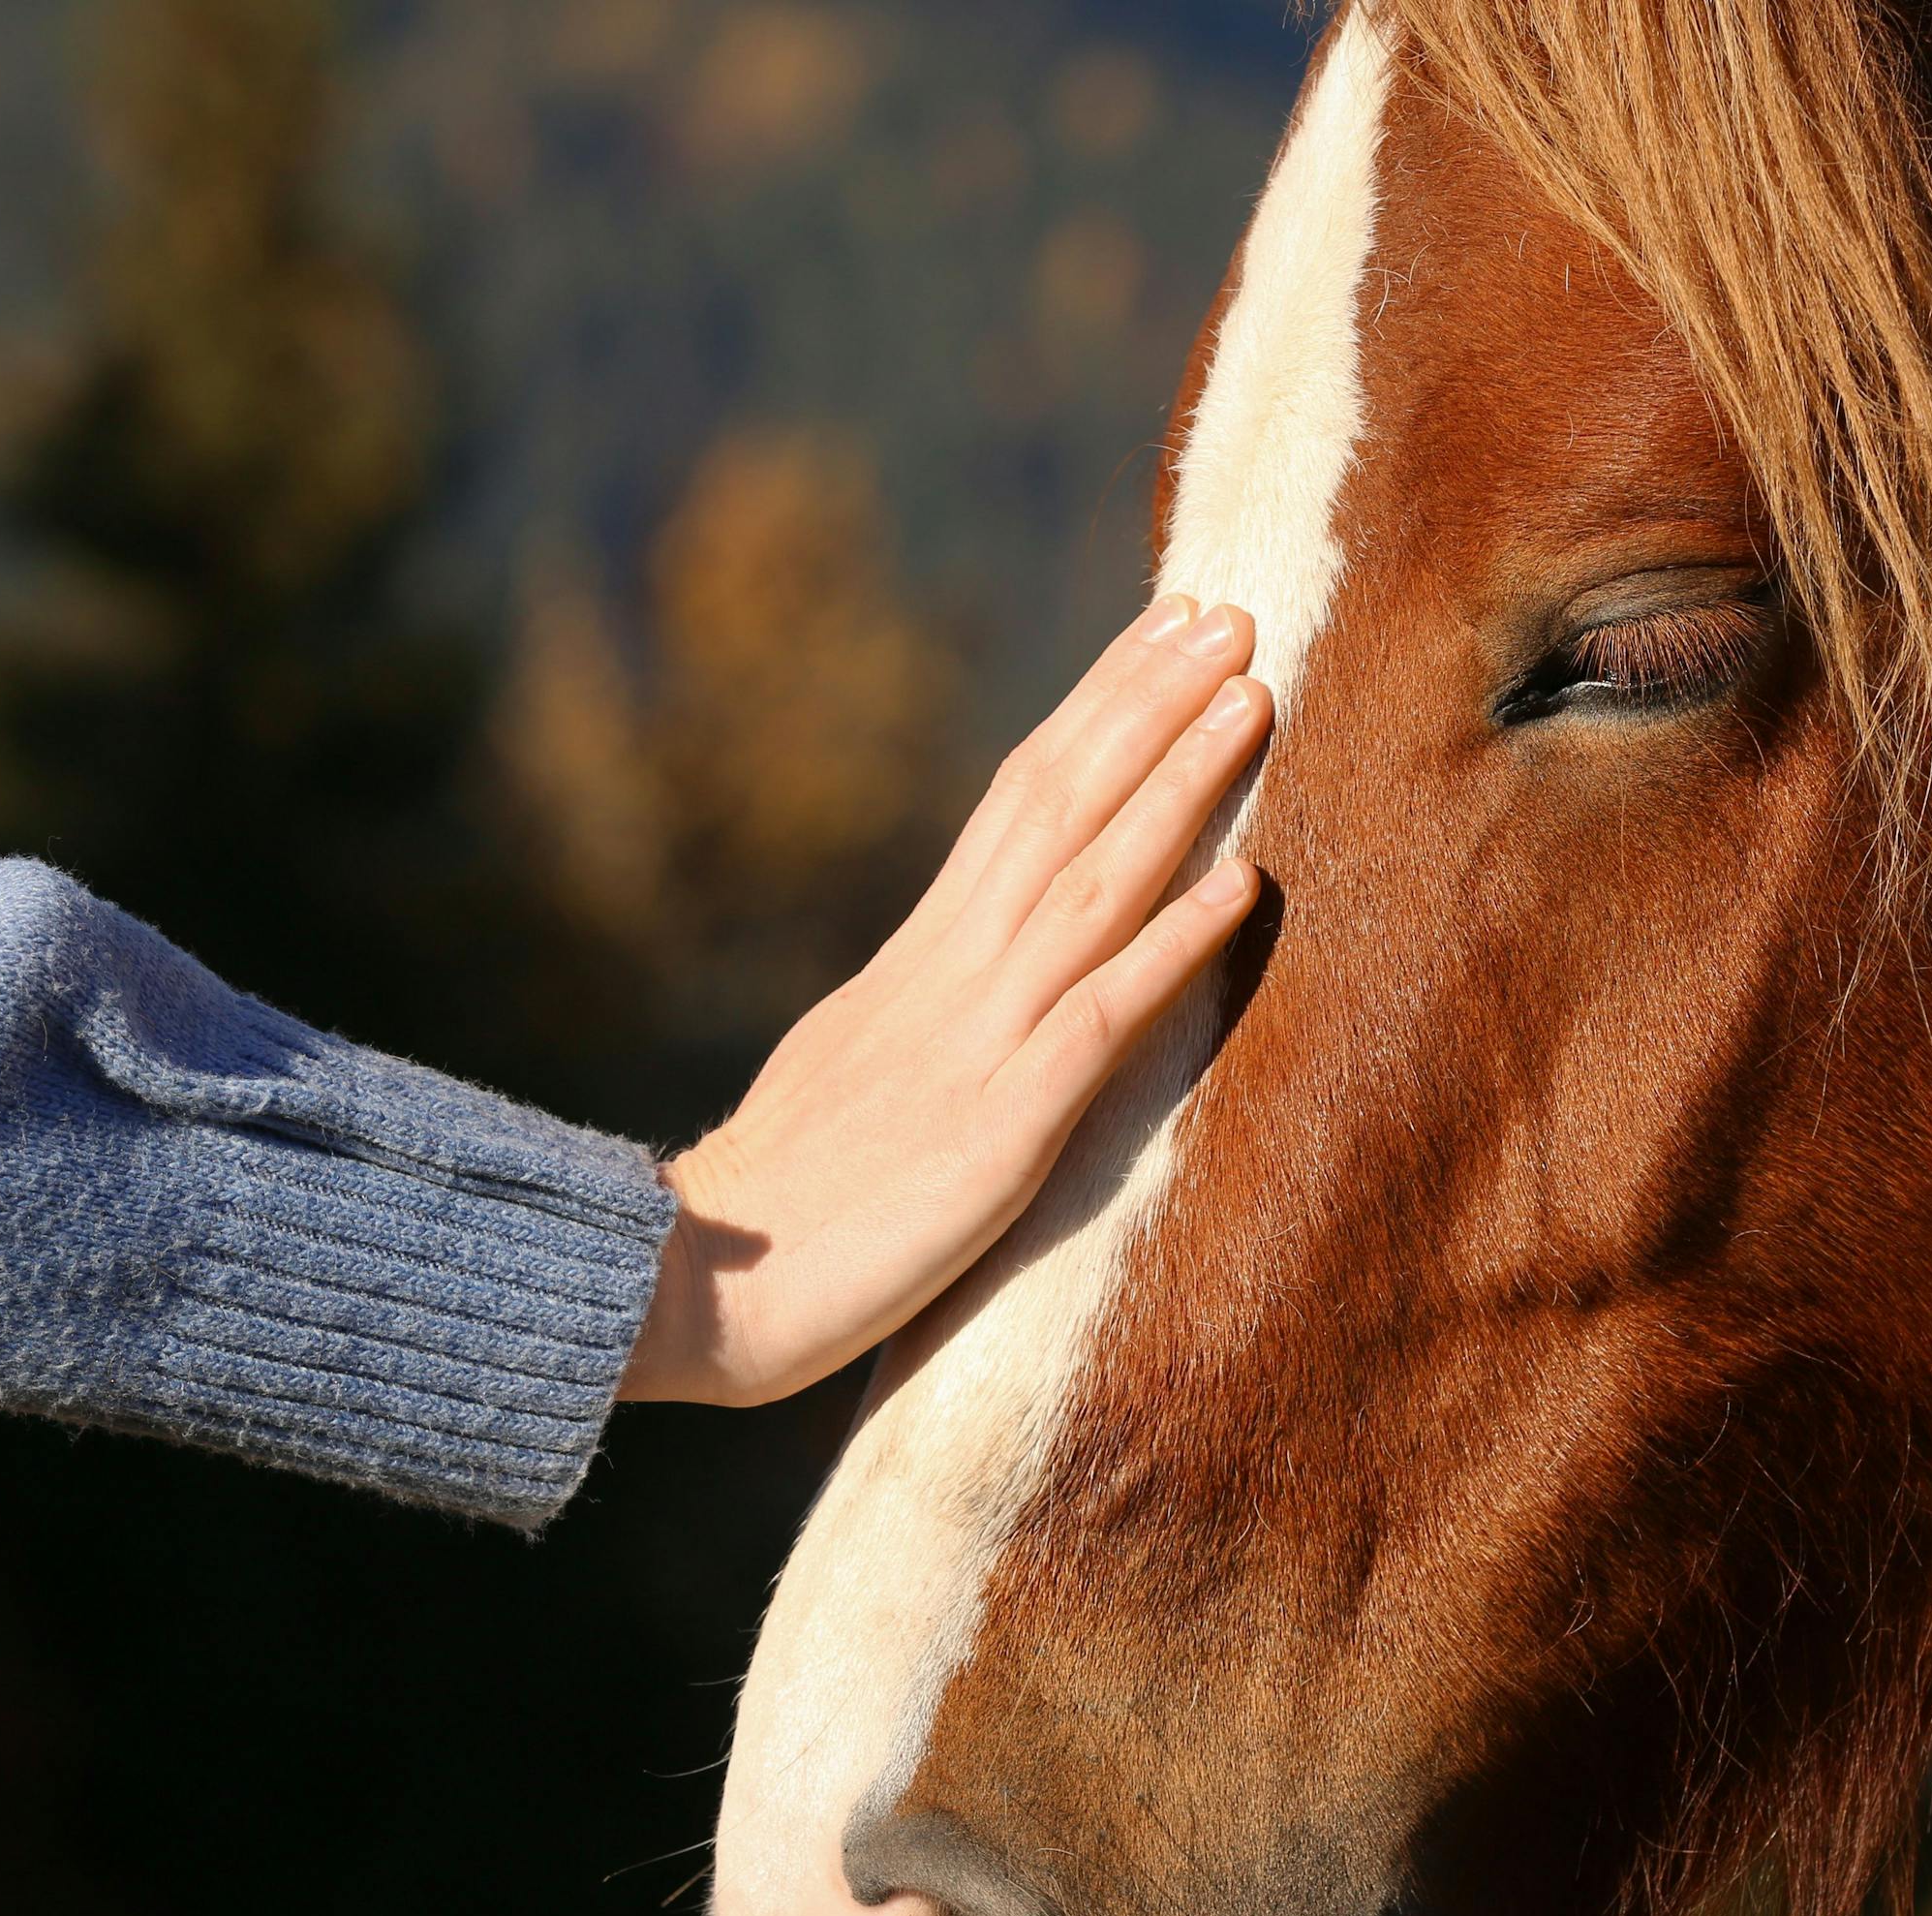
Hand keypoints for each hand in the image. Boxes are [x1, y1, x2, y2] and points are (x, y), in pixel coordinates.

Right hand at [618, 596, 1269, 1407]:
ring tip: (1250, 699)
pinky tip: (1241, 885)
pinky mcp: (998, 1128)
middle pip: (1057, 804)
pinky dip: (1173, 943)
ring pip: (1089, 882)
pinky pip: (1101, 1017)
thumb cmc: (770, 1213)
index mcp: (915, 962)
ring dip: (1176, 786)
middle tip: (1227, 613)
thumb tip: (962, 981)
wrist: (681, 1286)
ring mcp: (974, 1044)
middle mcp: (948, 976)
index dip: (1096, 712)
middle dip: (1146, 704)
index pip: (1017, 801)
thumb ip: (916, 1018)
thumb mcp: (851, 1074)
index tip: (1163, 633)